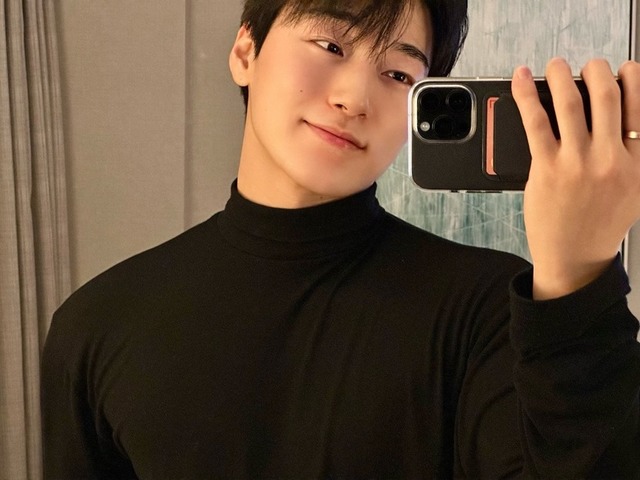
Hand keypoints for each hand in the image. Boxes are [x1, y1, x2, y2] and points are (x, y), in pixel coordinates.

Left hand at [511, 58, 639, 299]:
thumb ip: (635, 158)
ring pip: (572, 102)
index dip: (632, 80)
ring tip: (557, 65)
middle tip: (589, 65)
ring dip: (562, 74)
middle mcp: (610, 158)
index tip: (625, 69)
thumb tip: (629, 126)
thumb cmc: (600, 227)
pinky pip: (535, 121)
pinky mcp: (547, 168)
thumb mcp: (635, 192)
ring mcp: (577, 162)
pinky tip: (521, 79)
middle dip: (597, 70)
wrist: (574, 259)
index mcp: (637, 163)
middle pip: (608, 97)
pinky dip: (527, 95)